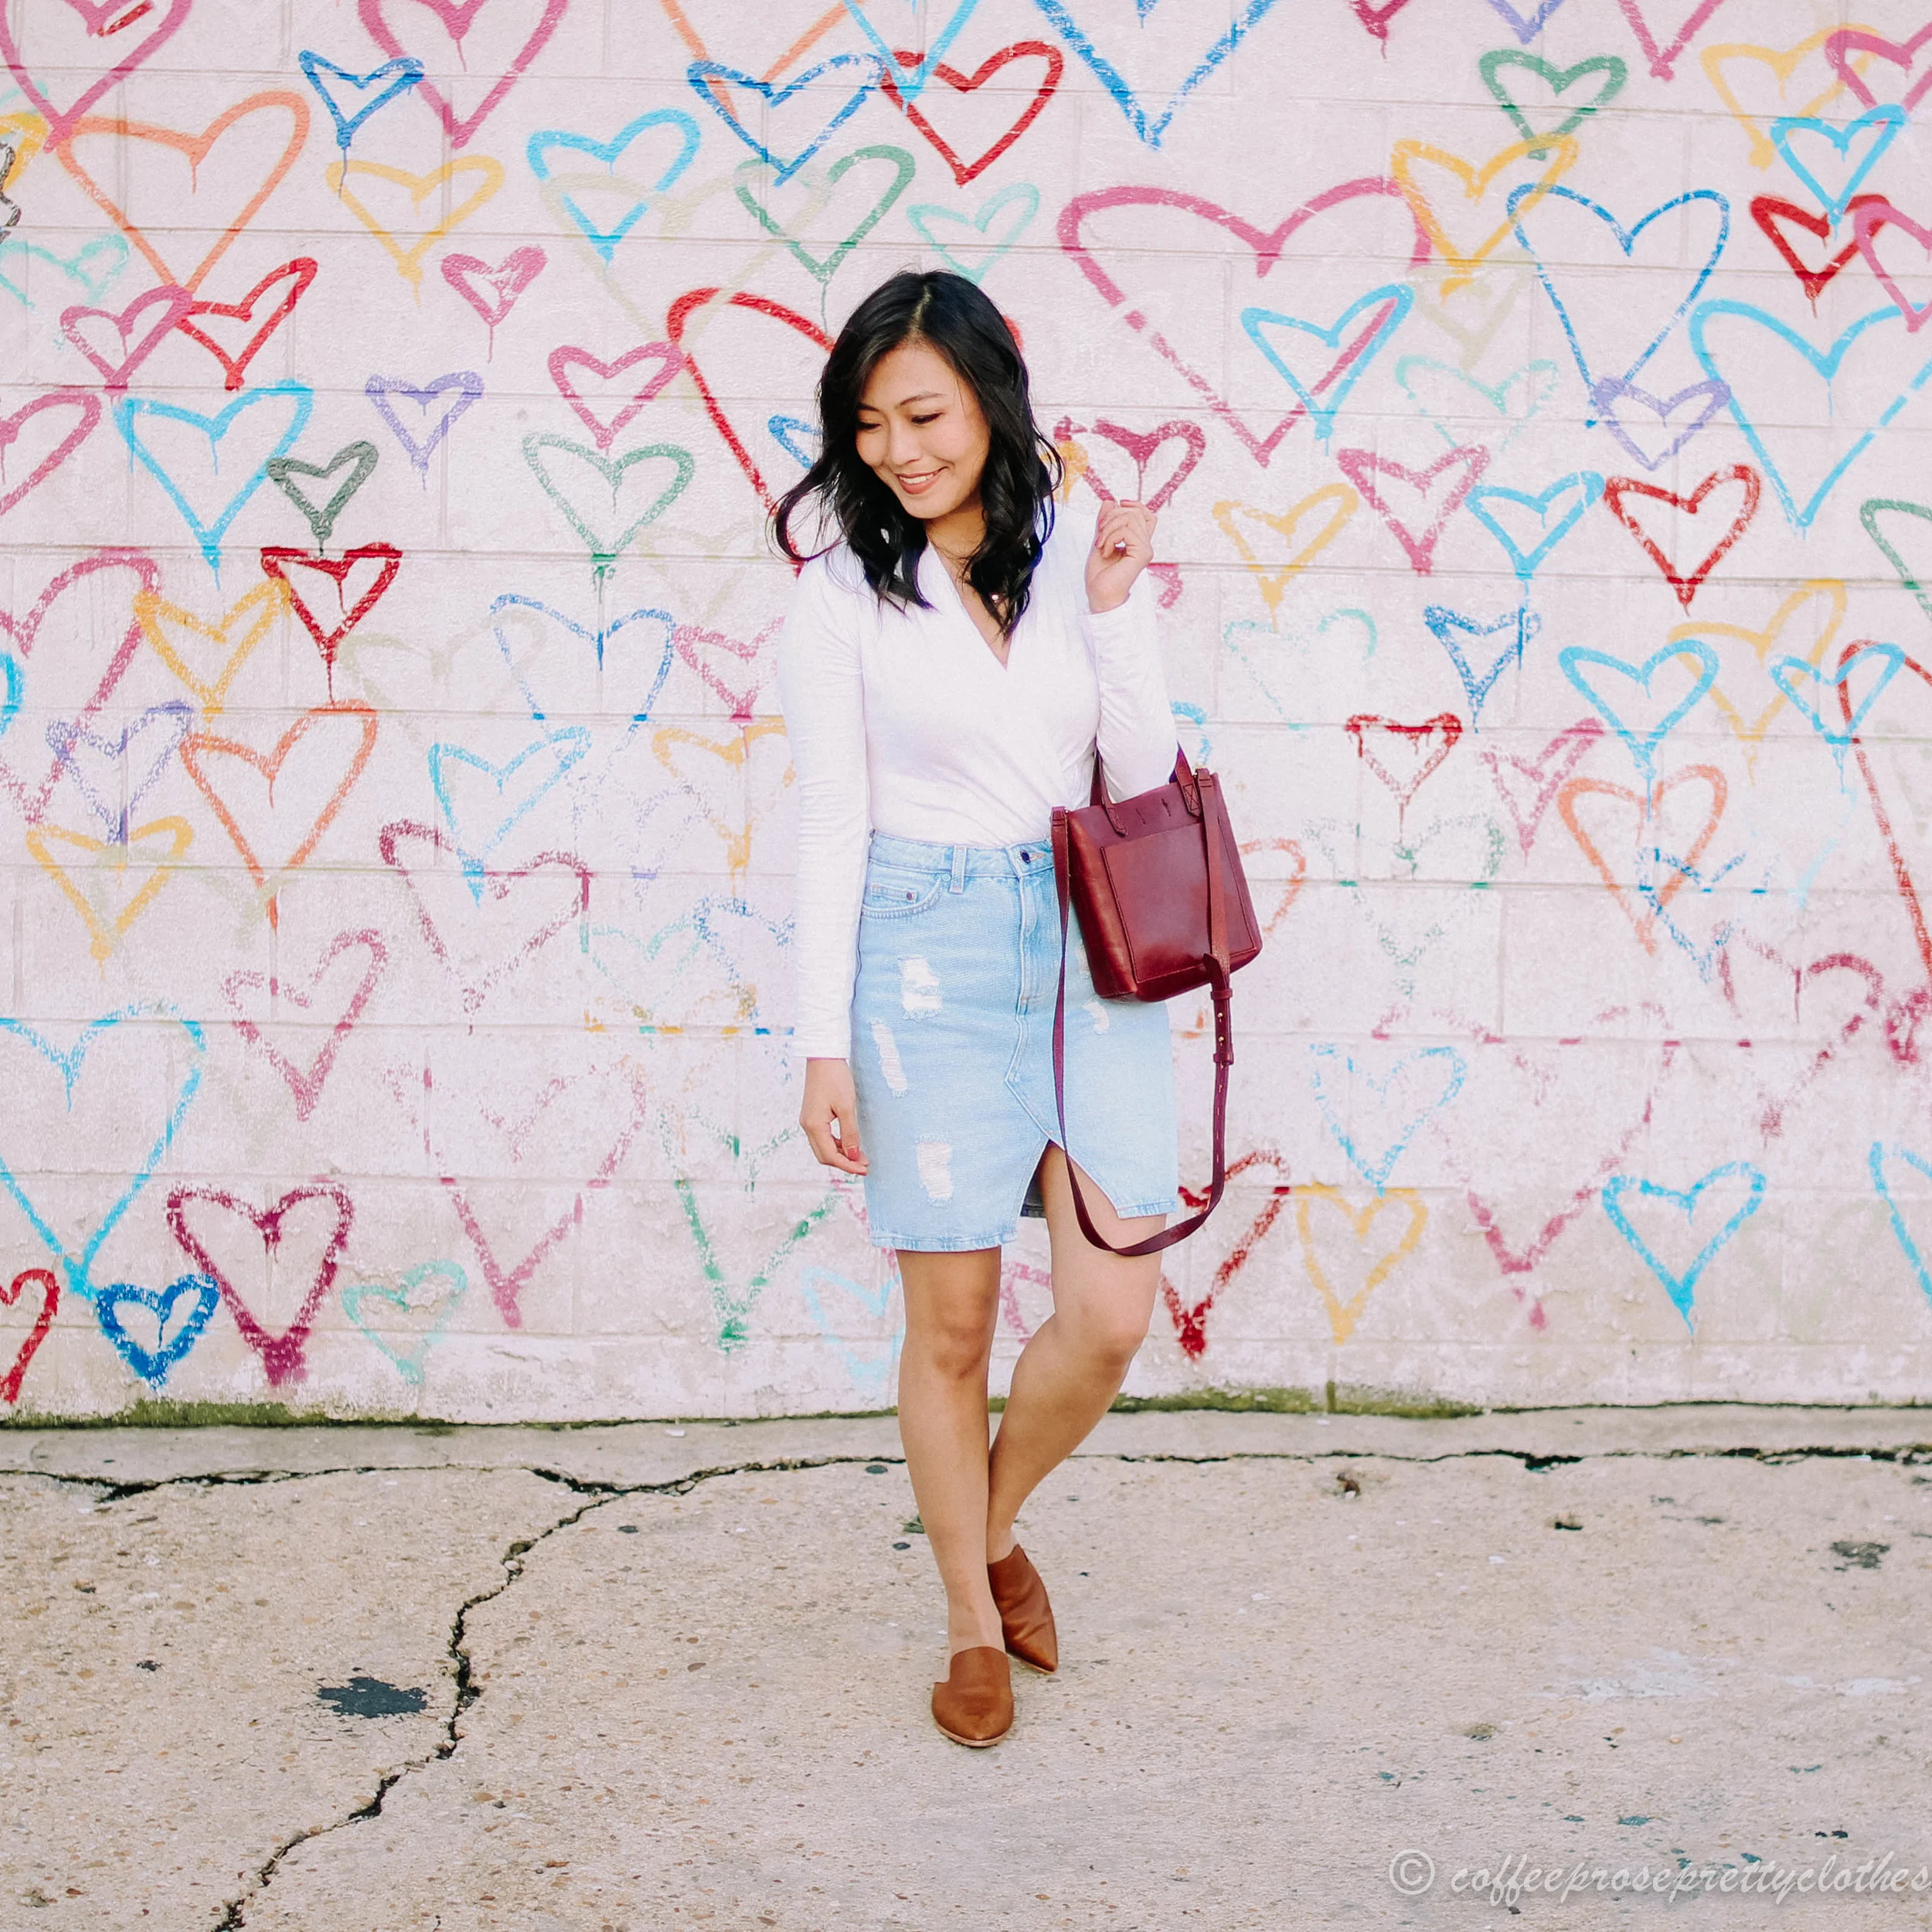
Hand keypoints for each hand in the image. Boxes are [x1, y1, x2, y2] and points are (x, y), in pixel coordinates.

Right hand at [800, 1058, 866, 1174]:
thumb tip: (854, 1156)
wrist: (823, 1057)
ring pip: (824, 1147)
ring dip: (841, 1154)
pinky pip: (823, 1137)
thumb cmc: (835, 1079)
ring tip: (861, 1156)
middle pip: (825, 1155)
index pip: (830, 1156)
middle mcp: (807, 1126)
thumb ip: (850, 1133)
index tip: (865, 1169)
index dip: (848, 1165)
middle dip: (845, 1163)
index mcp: (814, 1126)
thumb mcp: (847, 1107)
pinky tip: (850, 1144)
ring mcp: (808, 1120)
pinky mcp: (812, 1115)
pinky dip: (837, 1144)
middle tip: (865, 1165)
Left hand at [1085, 500, 1155, 613]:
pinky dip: (1111, 537)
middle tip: (1099, 535)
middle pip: (1135, 512)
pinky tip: (1106, 551)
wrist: (1099, 596)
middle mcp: (1144, 545)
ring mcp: (1145, 549)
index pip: (1146, 515)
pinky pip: (1127, 531)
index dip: (1134, 505)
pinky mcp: (1143, 554)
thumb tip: (1109, 501)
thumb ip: (1105, 522)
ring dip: (1109, 528)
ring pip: (1131, 518)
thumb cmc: (1100, 575)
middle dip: (1112, 517)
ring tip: (1101, 544)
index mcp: (1137, 542)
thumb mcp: (1099, 541)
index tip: (1117, 503)